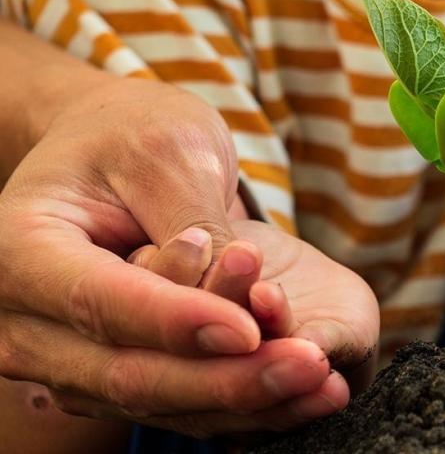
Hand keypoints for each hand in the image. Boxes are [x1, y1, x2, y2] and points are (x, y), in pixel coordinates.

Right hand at [0, 78, 359, 435]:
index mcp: (20, 250)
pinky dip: (237, 402)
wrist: (108, 148)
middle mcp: (24, 322)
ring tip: (321, 386)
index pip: (101, 303)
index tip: (249, 331)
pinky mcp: (104, 377)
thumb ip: (195, 225)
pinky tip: (302, 392)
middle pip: (128, 373)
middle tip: (309, 367)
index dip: (177, 323)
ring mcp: (61, 360)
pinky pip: (172, 404)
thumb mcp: (169, 152)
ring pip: (155, 402)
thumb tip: (233, 303)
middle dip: (226, 379)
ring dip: (242, 400)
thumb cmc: (133, 134)